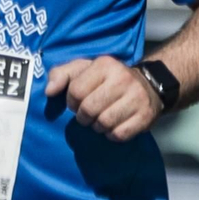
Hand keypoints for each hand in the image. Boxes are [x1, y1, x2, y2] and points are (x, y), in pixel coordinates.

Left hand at [44, 56, 161, 141]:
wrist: (148, 85)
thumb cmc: (107, 78)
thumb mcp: (83, 69)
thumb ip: (61, 74)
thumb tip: (49, 91)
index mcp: (105, 65)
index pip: (76, 91)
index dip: (71, 102)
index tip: (76, 103)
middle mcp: (122, 79)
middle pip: (89, 109)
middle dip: (83, 117)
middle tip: (87, 114)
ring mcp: (137, 98)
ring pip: (104, 123)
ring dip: (97, 127)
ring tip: (100, 120)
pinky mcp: (146, 116)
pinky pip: (119, 134)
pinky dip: (112, 135)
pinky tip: (113, 126)